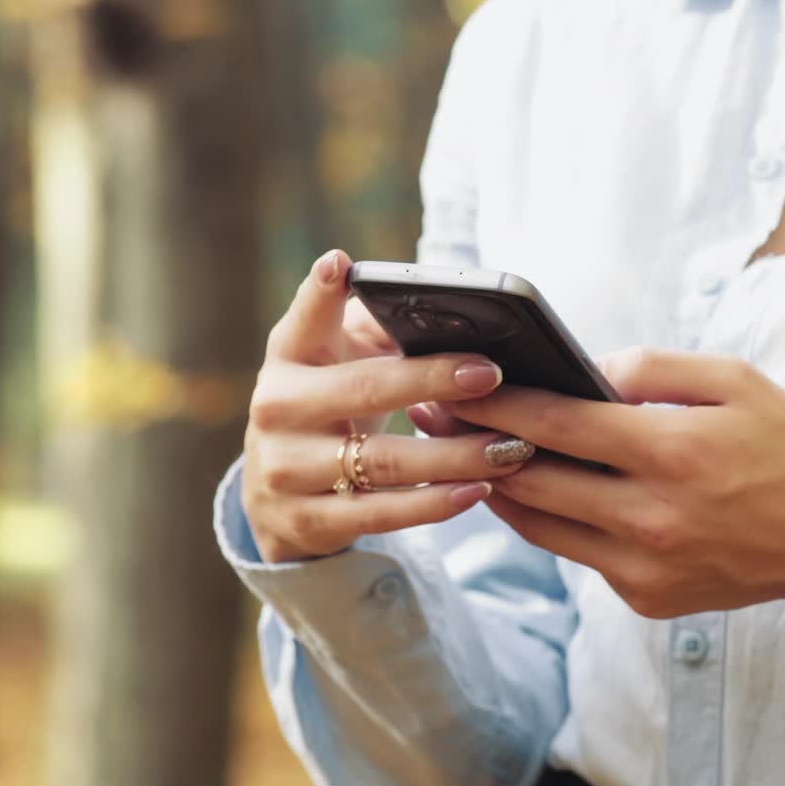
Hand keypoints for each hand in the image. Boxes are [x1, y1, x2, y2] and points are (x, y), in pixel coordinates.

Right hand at [241, 250, 534, 563]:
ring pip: (382, 462)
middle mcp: (278, 409)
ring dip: (454, 456)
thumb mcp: (338, 360)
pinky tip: (477, 490)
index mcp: (289, 357)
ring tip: (509, 448)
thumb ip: (380, 330)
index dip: (319, 292)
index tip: (340, 264)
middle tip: (492, 374)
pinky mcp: (305, 522)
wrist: (275, 495)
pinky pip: (380, 514)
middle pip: (364, 390)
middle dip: (432, 379)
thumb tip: (454, 311)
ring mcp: (285, 469)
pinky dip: (434, 504)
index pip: (304, 318)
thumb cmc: (331, 405)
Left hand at [438, 348, 784, 629]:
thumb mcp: (734, 381)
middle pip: (531, 480)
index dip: (495, 402)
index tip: (450, 382)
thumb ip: (655, 366)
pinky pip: (575, 553)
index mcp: (672, 452)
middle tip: (429, 412)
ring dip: (494, 486)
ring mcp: (644, 567)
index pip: (557, 424)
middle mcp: (651, 517)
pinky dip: (545, 519)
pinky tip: (527, 488)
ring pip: (539, 525)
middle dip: (472, 442)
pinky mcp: (644, 598)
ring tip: (460, 448)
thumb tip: (585, 369)